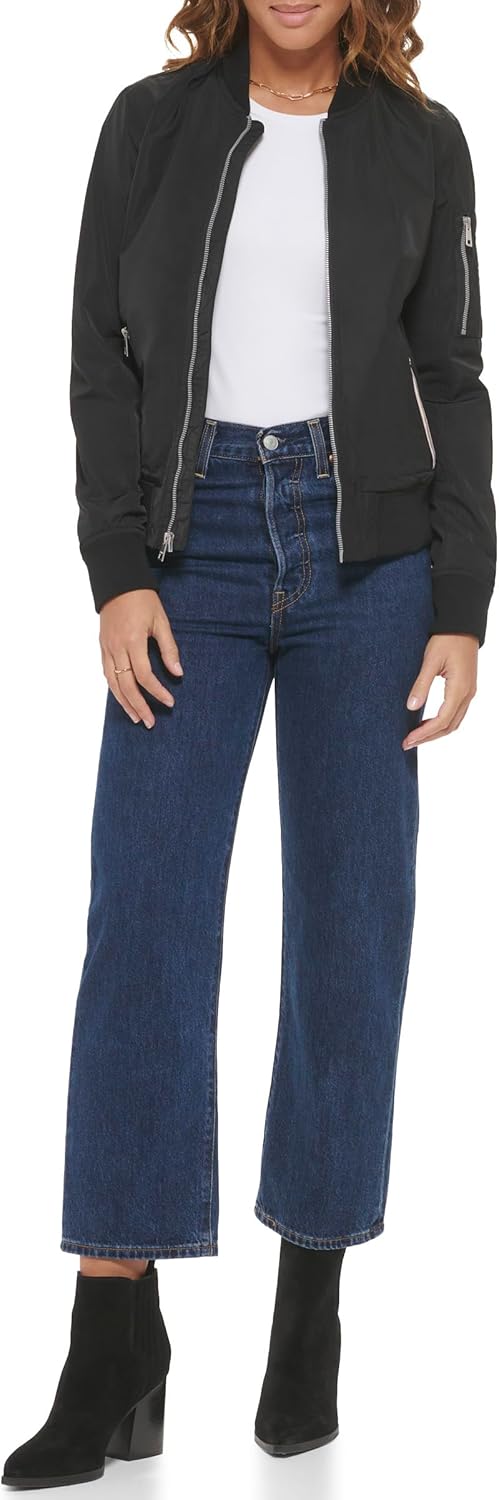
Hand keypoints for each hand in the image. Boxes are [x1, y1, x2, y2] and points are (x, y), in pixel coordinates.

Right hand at [99, 589, 182, 727]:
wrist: (118, 582)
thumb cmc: (142, 599)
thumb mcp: (161, 620)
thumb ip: (169, 648)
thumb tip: (178, 672)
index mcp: (133, 640)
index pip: (144, 675)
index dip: (157, 692)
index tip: (169, 702)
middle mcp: (117, 648)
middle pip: (126, 685)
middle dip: (139, 706)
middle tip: (150, 722)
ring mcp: (107, 648)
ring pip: (113, 683)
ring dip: (124, 703)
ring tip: (136, 718)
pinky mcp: (102, 647)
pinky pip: (107, 674)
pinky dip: (114, 689)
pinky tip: (123, 699)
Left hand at [402, 634, 478, 749]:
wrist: (463, 624)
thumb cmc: (447, 639)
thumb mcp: (430, 660)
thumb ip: (421, 685)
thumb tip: (411, 707)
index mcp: (459, 689)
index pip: (441, 720)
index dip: (424, 733)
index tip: (408, 740)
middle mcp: (467, 694)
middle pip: (449, 726)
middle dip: (428, 737)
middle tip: (407, 744)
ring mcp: (469, 692)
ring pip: (454, 722)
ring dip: (435, 732)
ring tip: (416, 737)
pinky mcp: (466, 688)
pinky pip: (456, 713)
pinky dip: (442, 723)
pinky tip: (427, 722)